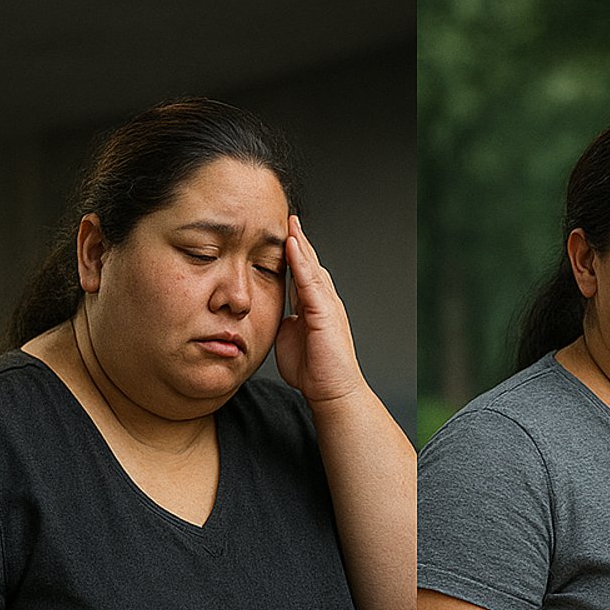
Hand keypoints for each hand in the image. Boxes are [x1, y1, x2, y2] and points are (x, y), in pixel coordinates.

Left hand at [273, 215, 366, 404]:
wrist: (333, 392)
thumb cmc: (315, 373)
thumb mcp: (290, 340)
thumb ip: (285, 324)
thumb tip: (276, 316)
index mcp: (314, 308)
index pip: (302, 274)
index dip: (291, 254)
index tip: (281, 235)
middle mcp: (324, 302)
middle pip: (309, 264)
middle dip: (298, 241)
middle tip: (287, 217)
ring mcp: (327, 306)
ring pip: (311, 267)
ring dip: (300, 243)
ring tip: (290, 222)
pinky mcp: (326, 313)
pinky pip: (311, 281)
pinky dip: (301, 262)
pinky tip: (293, 245)